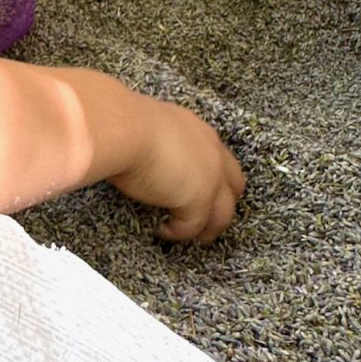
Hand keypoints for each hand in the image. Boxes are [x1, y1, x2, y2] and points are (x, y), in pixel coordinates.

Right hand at [111, 98, 244, 242]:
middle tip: (205, 219)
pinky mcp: (198, 199)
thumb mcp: (153, 129)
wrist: (127, 129)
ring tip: (194, 237)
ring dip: (208, 228)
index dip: (215, 178)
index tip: (197, 190)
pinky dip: (179, 232)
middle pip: (234, 188)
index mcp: (201, 134)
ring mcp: (210, 179)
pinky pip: (193, 225)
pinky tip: (163, 230)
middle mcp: (213, 154)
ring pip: (223, 214)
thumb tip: (147, 156)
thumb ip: (161, 144)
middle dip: (223, 205)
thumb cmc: (128, 124)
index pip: (220, 160)